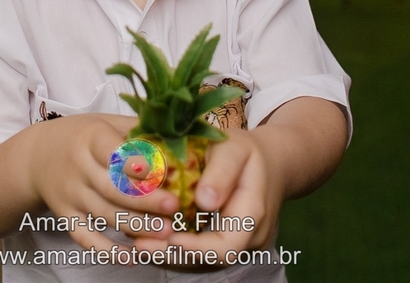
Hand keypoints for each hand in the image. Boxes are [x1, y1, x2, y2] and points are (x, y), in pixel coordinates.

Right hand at [25, 114, 179, 253]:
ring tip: (167, 234)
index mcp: (90, 138)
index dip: (138, 163)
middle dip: (145, 200)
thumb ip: (138, 128)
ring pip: (104, 215)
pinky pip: (85, 238)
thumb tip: (179, 132)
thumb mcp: (105, 121)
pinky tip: (132, 257)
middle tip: (174, 208)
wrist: (35, 157)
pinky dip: (107, 250)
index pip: (114, 152)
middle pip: (112, 188)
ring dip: (136, 227)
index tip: (166, 171)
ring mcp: (69, 195)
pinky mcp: (65, 217)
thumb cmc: (81, 137)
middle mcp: (77, 167)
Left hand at [134, 128, 284, 262]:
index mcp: (253, 214)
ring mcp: (238, 245)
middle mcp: (249, 238)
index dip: (196, 248)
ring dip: (170, 256)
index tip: (169, 238)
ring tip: (138, 244)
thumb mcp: (235, 149)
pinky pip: (201, 254)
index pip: (226, 246)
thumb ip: (222, 172)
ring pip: (203, 261)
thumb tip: (204, 202)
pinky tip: (149, 240)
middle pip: (210, 260)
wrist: (271, 163)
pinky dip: (174, 250)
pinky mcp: (225, 243)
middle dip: (173, 255)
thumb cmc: (247, 152)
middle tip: (139, 245)